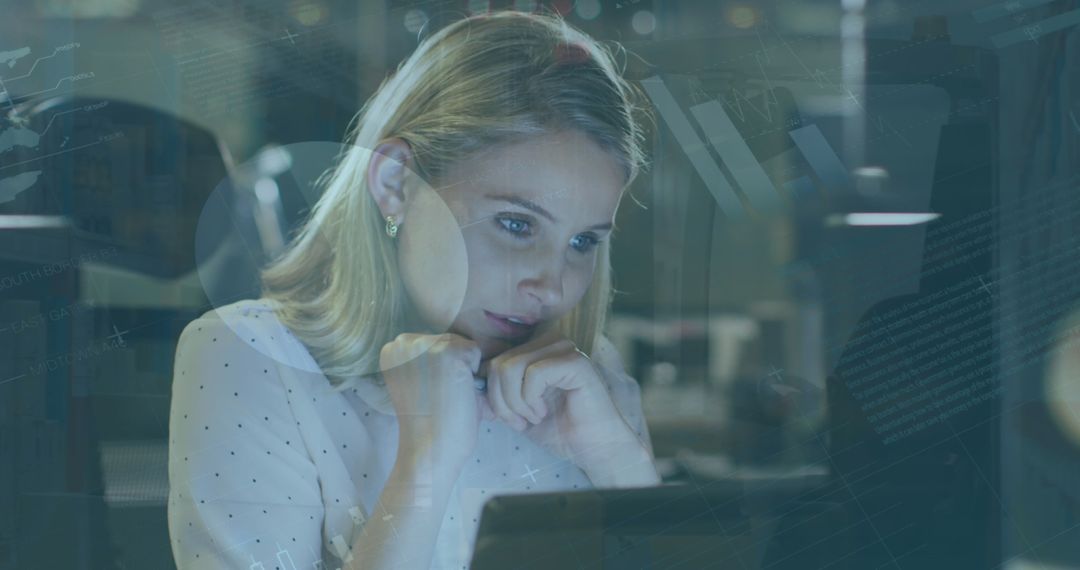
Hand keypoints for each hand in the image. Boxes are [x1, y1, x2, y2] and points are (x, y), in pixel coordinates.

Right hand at [380, 333, 495, 470]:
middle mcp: (403, 342)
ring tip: (450, 395)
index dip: (442, 368)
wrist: (430, 451)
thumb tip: (472, 347)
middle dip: (455, 366)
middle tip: (443, 397)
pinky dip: (475, 375)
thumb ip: (433, 360)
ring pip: (462, 345)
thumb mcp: (420, 382)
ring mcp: (425, 345)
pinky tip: (459, 394)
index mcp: (392, 350)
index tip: (431, 392)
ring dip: (465, 370)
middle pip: (449, 340)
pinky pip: (475, 352)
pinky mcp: (448, 352)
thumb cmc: (430, 423)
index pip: (433, 343)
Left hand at [480, 329, 643, 476]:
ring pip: (512, 367)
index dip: (491, 393)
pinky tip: (543, 412)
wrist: (593, 448)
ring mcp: (564, 349)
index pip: (494, 360)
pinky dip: (531, 400)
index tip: (508, 418)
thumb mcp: (516, 412)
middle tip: (520, 421)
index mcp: (536, 350)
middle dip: (502, 401)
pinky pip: (533, 374)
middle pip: (499, 364)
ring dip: (516, 402)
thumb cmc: (559, 430)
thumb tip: (467, 390)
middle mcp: (549, 342)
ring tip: (533, 417)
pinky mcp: (575, 361)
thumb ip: (494, 397)